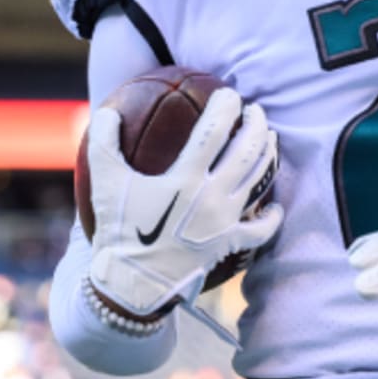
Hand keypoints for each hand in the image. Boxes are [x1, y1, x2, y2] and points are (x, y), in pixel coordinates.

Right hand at [87, 87, 281, 317]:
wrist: (133, 284)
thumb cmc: (119, 230)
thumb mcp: (105, 183)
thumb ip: (103, 143)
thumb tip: (107, 111)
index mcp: (184, 178)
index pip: (214, 130)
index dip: (226, 106)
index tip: (230, 94)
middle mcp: (211, 197)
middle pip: (247, 150)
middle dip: (257, 123)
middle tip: (255, 110)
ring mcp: (224, 221)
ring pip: (258, 179)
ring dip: (268, 153)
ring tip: (269, 137)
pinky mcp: (229, 244)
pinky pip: (260, 229)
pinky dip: (271, 216)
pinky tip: (274, 206)